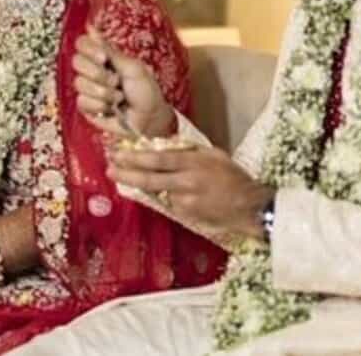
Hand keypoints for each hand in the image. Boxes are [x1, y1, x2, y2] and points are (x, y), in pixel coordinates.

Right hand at [73, 25, 174, 137]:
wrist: (149, 119)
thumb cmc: (146, 91)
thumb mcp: (132, 67)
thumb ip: (108, 50)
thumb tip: (90, 28)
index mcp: (104, 57)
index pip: (82, 43)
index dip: (89, 49)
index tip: (104, 58)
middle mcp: (93, 70)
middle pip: (76, 61)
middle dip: (97, 73)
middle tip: (115, 81)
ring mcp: (88, 89)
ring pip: (79, 83)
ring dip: (103, 92)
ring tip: (119, 98)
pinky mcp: (87, 106)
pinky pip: (82, 101)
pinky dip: (99, 105)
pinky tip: (111, 109)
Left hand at [107, 145, 274, 239]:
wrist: (251, 206)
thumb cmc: (233, 177)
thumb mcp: (213, 155)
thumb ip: (189, 150)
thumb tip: (166, 144)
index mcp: (193, 164)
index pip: (157, 160)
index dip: (135, 157)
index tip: (117, 153)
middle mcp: (186, 183)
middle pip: (149, 179)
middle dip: (126, 174)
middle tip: (109, 169)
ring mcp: (185, 202)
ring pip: (157, 192)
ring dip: (146, 186)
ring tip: (135, 178)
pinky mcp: (186, 216)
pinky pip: (170, 204)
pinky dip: (166, 197)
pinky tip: (174, 194)